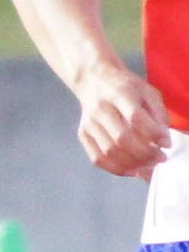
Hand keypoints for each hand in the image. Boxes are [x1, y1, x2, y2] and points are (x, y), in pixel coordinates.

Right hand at [74, 60, 169, 178]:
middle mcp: (101, 109)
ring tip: (148, 167)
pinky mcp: (83, 134)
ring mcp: (89, 123)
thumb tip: (164, 141)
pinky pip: (97, 158)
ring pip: (110, 152)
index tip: (167, 144)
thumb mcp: (148, 92)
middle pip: (122, 138)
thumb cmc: (126, 88)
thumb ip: (159, 114)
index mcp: (120, 94)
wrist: (94, 81)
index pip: (135, 118)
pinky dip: (115, 169)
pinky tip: (130, 170)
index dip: (154, 135)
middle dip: (145, 154)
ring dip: (132, 164)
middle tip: (160, 159)